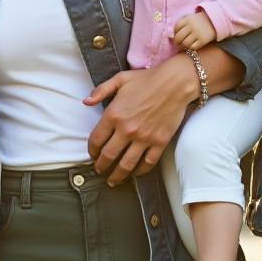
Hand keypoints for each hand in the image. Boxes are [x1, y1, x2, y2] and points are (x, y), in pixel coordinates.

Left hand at [83, 60, 193, 185]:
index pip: (96, 140)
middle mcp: (127, 129)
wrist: (175, 83)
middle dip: (100, 166)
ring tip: (112, 181)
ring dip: (117, 176)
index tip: (92, 154)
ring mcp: (144, 138)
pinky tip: (134, 174)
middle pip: (108, 156)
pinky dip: (140, 172)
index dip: (91, 150)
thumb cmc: (147, 79)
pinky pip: (147, 163)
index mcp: (114, 114)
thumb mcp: (120, 79)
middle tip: (99, 171)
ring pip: (126, 164)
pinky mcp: (159, 142)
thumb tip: (86, 101)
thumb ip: (100, 90)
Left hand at [171, 11, 215, 50]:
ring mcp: (197, 33)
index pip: (176, 28)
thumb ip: (181, 26)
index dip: (175, 33)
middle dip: (177, 42)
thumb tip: (169, 36)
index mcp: (187, 19)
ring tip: (184, 46)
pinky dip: (190, 48)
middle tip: (178, 44)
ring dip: (183, 46)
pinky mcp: (203, 40)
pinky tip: (191, 46)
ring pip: (185, 44)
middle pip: (178, 37)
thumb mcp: (190, 19)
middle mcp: (191, 26)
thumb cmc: (199, 22)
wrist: (215, 21)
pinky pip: (193, 47)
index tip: (177, 35)